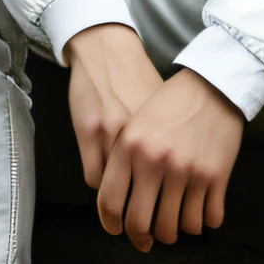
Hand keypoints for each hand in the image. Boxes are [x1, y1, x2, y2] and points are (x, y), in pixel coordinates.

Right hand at [66, 23, 163, 189]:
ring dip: (118, 196)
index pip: (166, 180)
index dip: (162, 197)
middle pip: (141, 188)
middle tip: (139, 213)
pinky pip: (95, 177)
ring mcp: (111, 132)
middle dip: (140, 205)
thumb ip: (167, 140)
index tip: (159, 205)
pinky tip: (105, 177)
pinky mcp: (88, 132)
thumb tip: (176, 177)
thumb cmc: (137, 80)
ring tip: (121, 194)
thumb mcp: (160, 109)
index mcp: (162, 127)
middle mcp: (139, 131)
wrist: (108, 50)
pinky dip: (101, 183)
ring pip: (115, 188)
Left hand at [96, 69, 244, 252]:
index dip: (111, 224)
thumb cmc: (171, 104)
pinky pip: (208, 219)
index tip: (118, 230)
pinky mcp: (216, 176)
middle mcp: (156, 161)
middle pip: (140, 224)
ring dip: (174, 233)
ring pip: (176, 228)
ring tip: (174, 225)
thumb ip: (124, 159)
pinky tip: (200, 212)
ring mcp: (187, 171)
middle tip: (146, 241)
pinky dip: (203, 222)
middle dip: (141, 239)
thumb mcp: (137, 123)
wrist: (212, 84)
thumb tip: (117, 203)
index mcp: (130, 147)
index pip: (110, 202)